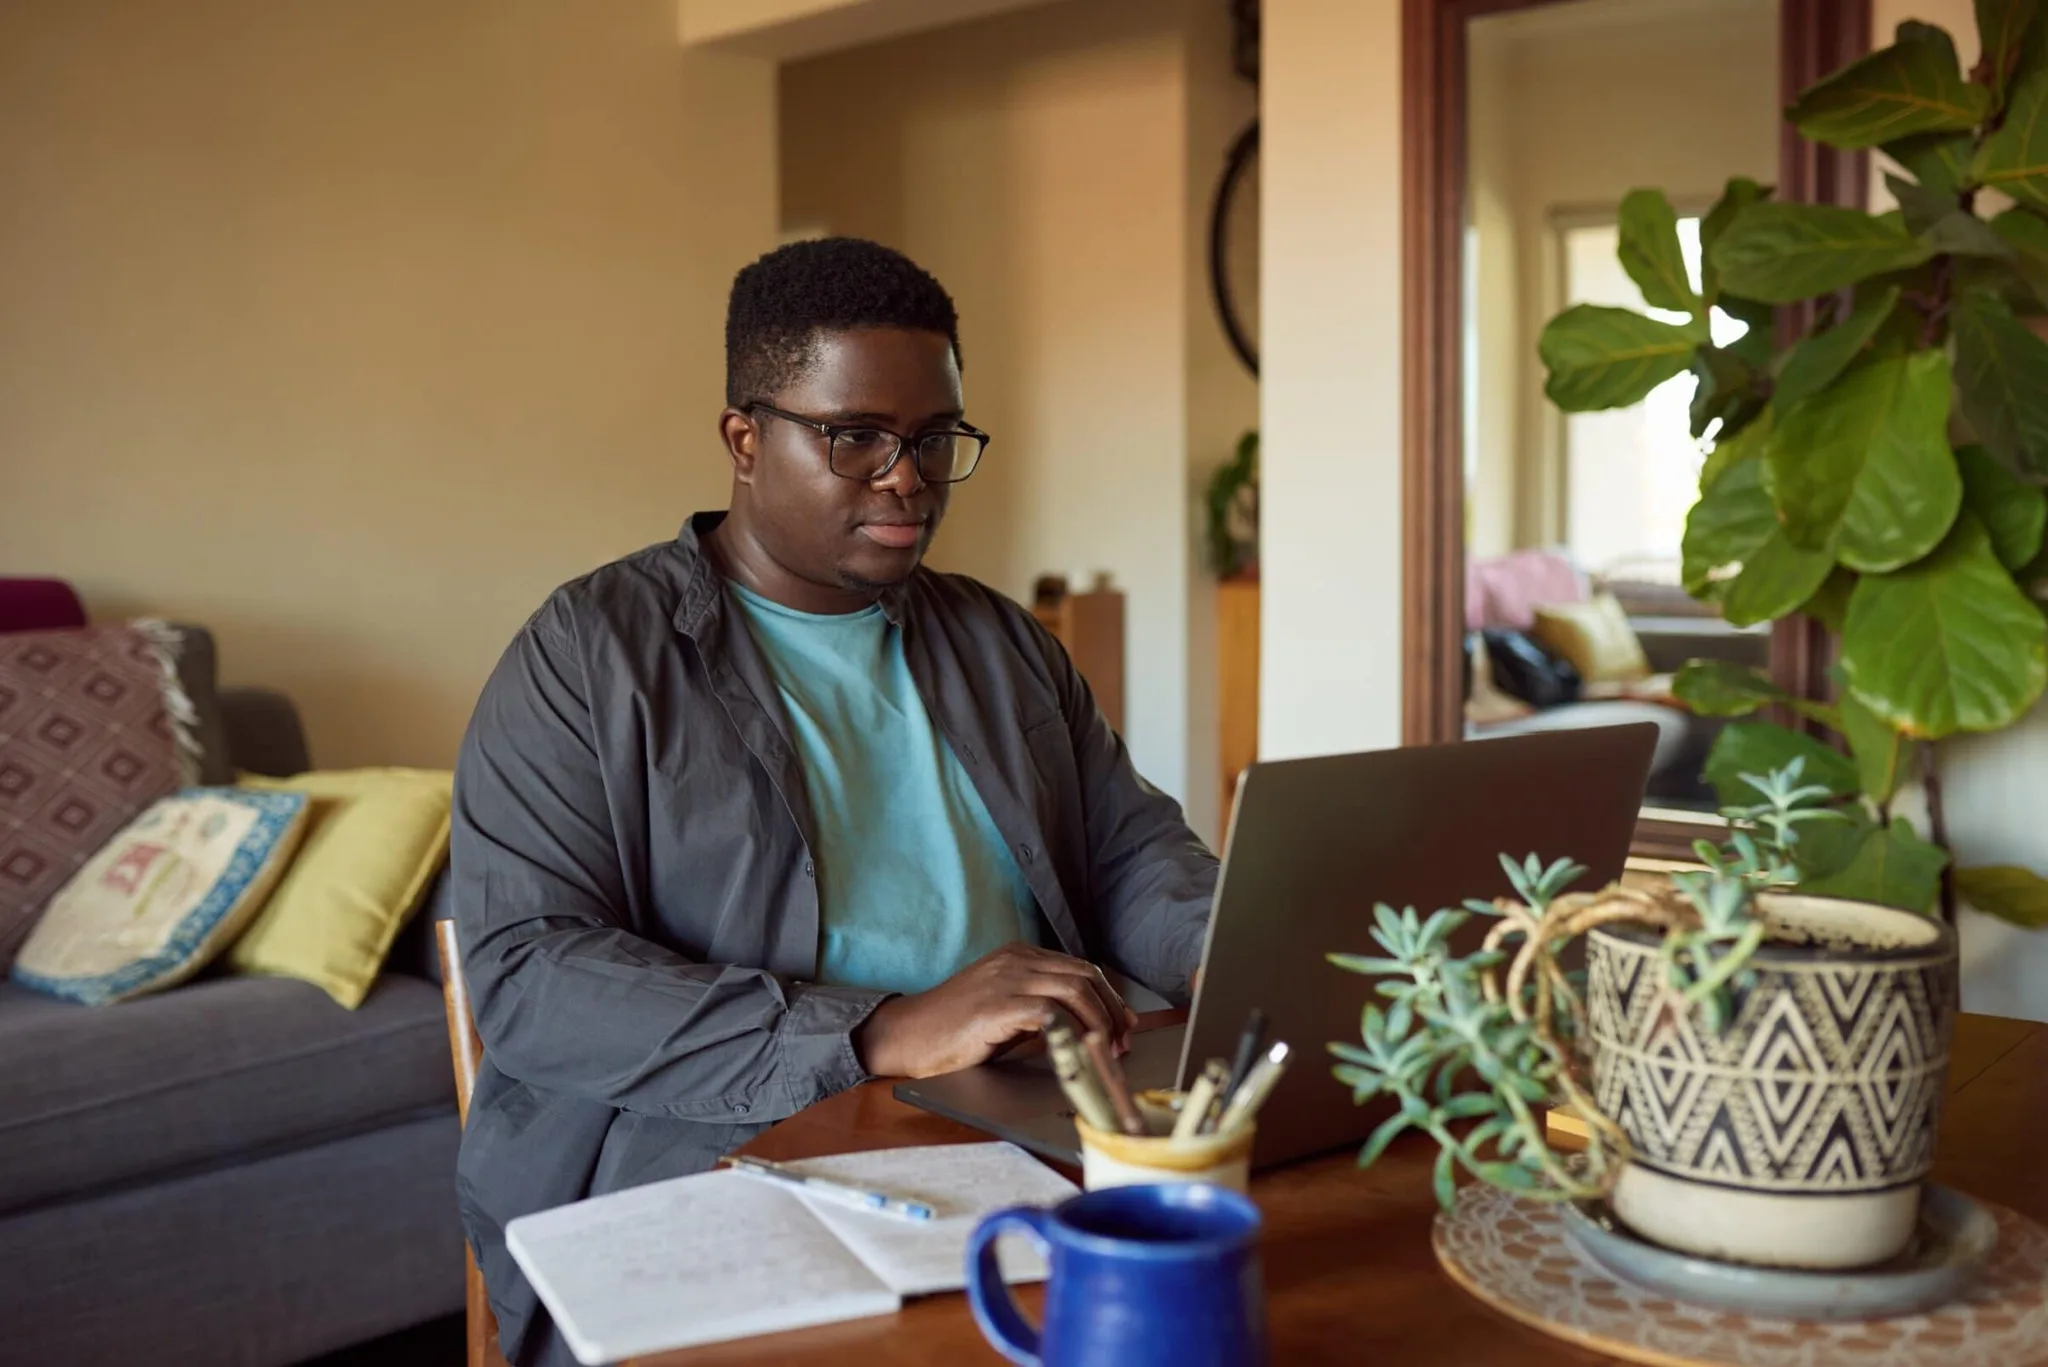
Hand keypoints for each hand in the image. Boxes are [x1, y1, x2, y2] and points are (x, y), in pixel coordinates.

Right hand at [854, 942, 1136, 1079]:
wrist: (908, 1034)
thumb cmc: (954, 1027)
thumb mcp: (1004, 1006)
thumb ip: (1040, 1005)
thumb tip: (1085, 1026)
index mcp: (1020, 955)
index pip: (1082, 969)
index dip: (1110, 999)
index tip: (1124, 1026)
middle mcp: (1016, 960)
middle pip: (1085, 977)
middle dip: (1112, 1012)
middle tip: (1123, 1043)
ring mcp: (1006, 979)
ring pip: (1074, 991)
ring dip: (1099, 1023)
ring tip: (1106, 1051)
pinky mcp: (996, 1005)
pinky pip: (1049, 1012)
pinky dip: (1071, 1030)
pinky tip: (1078, 1050)